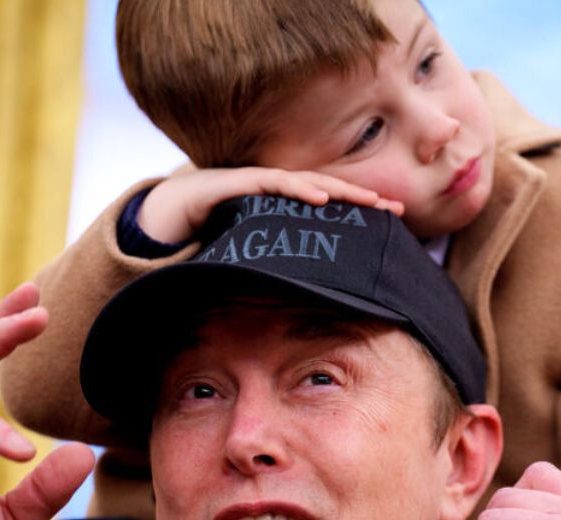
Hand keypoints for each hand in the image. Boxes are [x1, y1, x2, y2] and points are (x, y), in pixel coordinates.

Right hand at [138, 167, 405, 242]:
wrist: (164, 215)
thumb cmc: (210, 233)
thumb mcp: (254, 253)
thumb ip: (280, 266)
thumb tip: (310, 297)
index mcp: (283, 202)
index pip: (330, 203)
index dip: (360, 209)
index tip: (394, 220)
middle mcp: (275, 187)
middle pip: (328, 189)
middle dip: (362, 199)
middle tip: (396, 211)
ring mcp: (257, 180)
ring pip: (307, 182)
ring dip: (340, 191)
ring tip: (369, 202)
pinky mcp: (237, 182)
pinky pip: (273, 182)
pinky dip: (298, 188)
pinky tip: (320, 197)